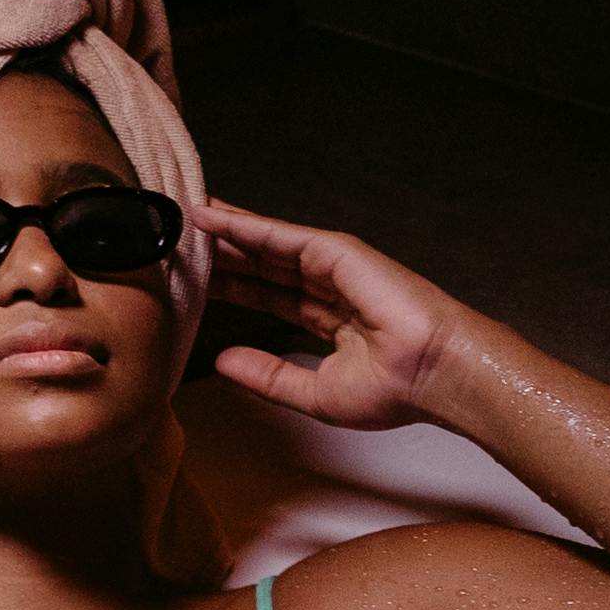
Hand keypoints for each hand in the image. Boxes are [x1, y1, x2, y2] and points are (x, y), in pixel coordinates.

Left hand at [196, 199, 490, 430]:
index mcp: (331, 320)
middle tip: (174, 240)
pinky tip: (207, 217)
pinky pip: (279, 236)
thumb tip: (222, 361)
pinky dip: (242, 226)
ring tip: (178, 219)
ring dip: (223, 232)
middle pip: (262, 266)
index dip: (232, 287)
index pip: (269, 296)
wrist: (435, 374)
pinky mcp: (336, 252)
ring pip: (266, 246)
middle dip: (221, 254)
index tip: (193, 281)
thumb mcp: (314, 393)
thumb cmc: (395, 390)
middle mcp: (329, 287)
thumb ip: (268, 375)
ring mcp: (333, 267)